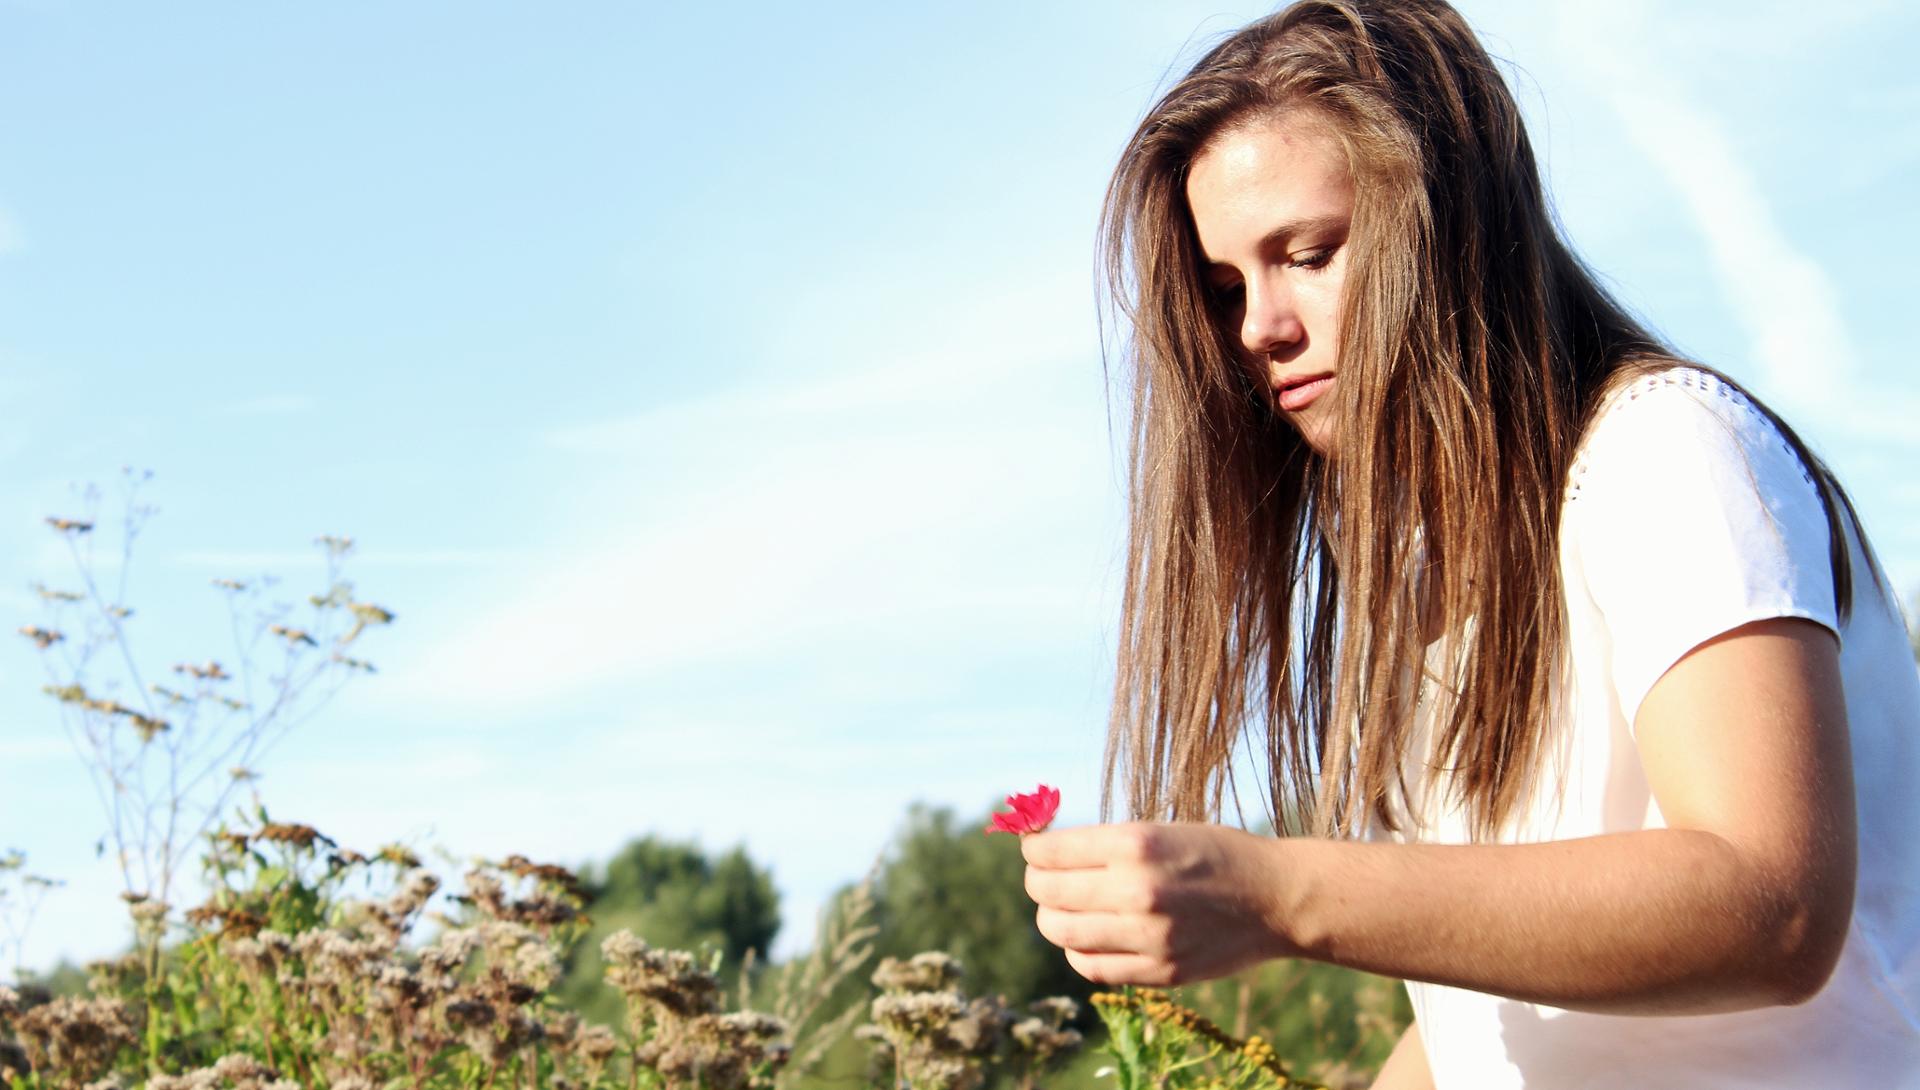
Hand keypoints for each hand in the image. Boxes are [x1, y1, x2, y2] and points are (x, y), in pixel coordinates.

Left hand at [1022, 822, 1293, 985]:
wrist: (1277, 897)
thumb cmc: (1216, 854)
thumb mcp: (1162, 830)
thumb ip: (1107, 845)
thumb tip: (1045, 852)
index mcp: (1137, 843)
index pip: (1051, 851)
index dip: (1034, 848)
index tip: (1035, 848)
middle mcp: (1138, 889)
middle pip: (1047, 891)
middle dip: (1037, 881)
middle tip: (1043, 877)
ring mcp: (1149, 935)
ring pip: (1061, 932)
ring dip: (1050, 918)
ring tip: (1059, 909)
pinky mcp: (1160, 970)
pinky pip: (1092, 967)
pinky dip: (1076, 952)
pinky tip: (1085, 938)